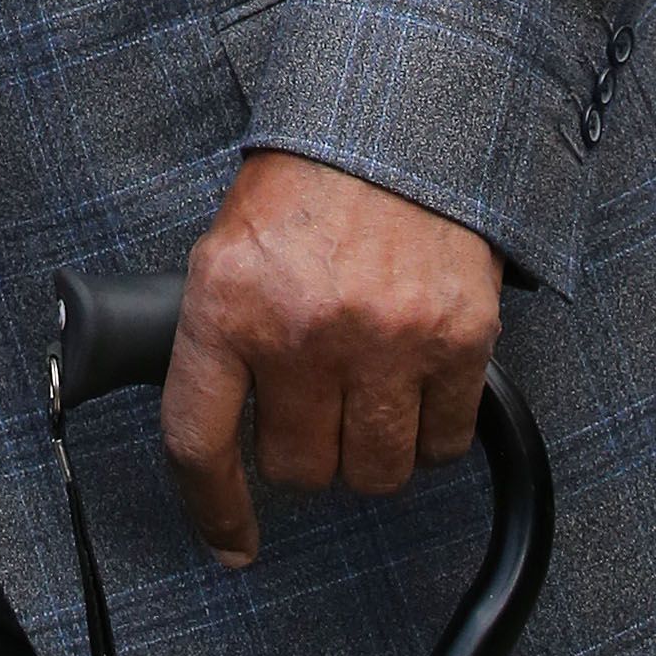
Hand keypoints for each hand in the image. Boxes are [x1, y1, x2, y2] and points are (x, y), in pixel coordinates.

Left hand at [160, 150, 498, 561]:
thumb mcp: (234, 242)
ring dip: (368, 447)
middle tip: (314, 396)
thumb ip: (224, 332)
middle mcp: (303, 326)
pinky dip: (429, 430)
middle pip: (300, 468)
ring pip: (373, 471)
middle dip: (305, 446)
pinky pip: (441, 444)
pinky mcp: (456, 340)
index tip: (229, 539)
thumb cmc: (309, 180)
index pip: (199, 439)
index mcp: (228, 298)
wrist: (398, 116)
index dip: (211, 508)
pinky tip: (414, 379)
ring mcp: (384, 338)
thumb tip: (223, 429)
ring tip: (365, 387)